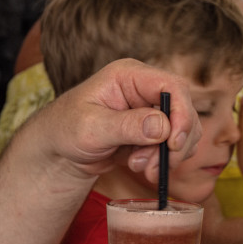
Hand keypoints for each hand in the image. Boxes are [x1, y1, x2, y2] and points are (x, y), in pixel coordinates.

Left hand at [30, 59, 199, 181]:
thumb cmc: (66, 129)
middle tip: (154, 167)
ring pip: (182, 132)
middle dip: (174, 143)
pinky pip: (173, 146)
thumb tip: (162, 126)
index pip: (171, 86)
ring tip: (137, 166)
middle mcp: (144, 89)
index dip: (181, 113)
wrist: (59, 149)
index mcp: (129, 75)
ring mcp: (150, 110)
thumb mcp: (91, 127)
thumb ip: (126, 125)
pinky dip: (162, 161)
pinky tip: (138, 165)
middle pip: (183, 110)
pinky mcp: (152, 131)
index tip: (173, 143)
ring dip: (166, 156)